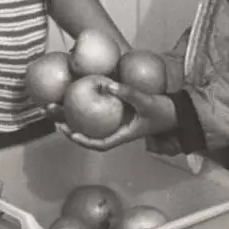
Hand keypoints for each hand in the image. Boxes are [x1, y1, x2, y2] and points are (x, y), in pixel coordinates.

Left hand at [58, 82, 177, 152]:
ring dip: (72, 116)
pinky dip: (85, 106)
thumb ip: (127, 93)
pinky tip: (75, 94)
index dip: (84, 141)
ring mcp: (116, 123)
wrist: (176, 111)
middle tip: (52, 115)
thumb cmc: (162, 111)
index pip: (99, 144)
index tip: (71, 133)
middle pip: (88, 133)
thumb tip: (105, 84)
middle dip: (68, 126)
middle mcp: (116, 131)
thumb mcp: (145, 102)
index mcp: (122, 135)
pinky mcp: (118, 114)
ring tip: (56, 106)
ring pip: (89, 123)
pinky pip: (97, 112)